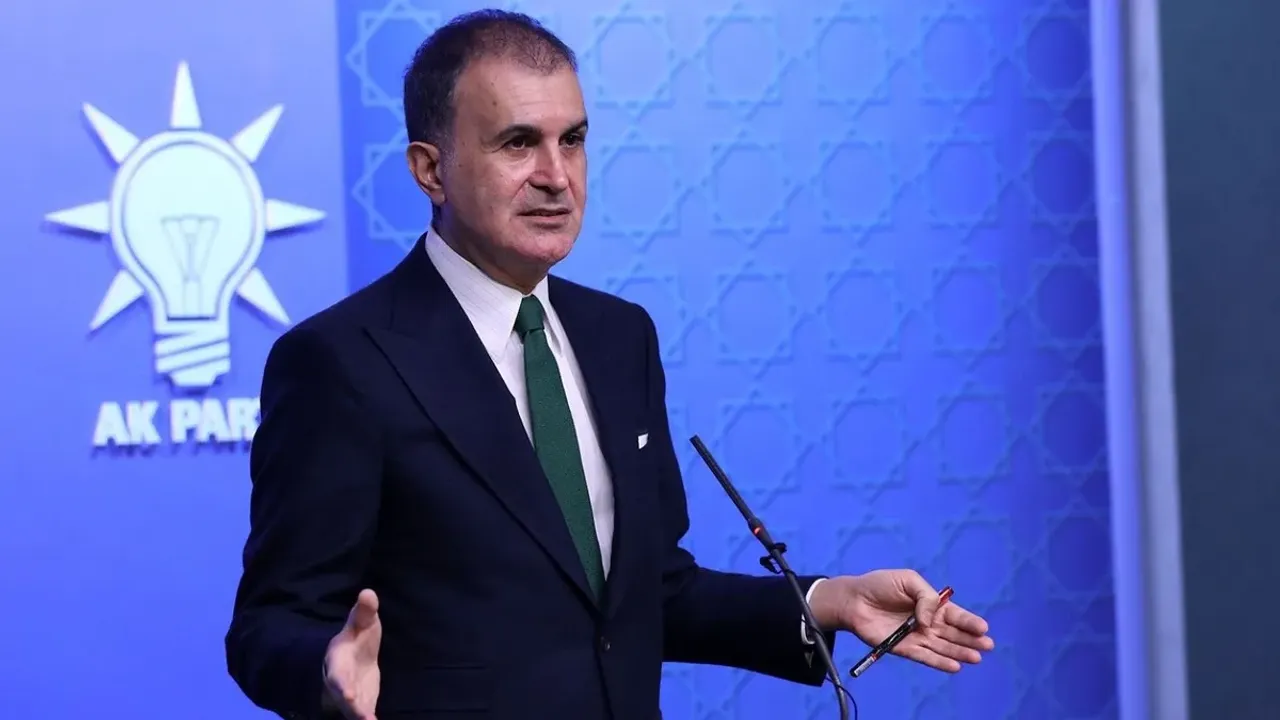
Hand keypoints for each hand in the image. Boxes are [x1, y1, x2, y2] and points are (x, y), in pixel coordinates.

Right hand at [324, 589, 382, 719]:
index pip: (339, 676)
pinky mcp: (363, 705)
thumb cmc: (356, 638)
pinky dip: (369, 719)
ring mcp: (352, 697)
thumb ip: (365, 611)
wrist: (351, 658)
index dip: (344, 686)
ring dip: (362, 717)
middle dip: (351, 707)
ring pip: (354, 711)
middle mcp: (342, 684)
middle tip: (363, 718)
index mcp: (338, 663)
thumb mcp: (361, 623)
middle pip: (344, 699)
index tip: (350, 696)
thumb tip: (368, 592)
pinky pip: (365, 714)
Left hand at [809, 570, 993, 672]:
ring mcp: (917, 636)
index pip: (955, 615)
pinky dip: (939, 662)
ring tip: (976, 657)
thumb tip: (930, 620)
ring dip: (960, 653)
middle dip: (971, 640)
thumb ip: (925, 596)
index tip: (983, 628)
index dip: (969, 622)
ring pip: (943, 647)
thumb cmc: (880, 585)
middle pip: (953, 633)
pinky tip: (955, 666)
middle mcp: (927, 622)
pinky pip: (925, 657)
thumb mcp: (908, 580)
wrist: (854, 599)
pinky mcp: (904, 648)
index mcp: (931, 604)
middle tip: (987, 645)